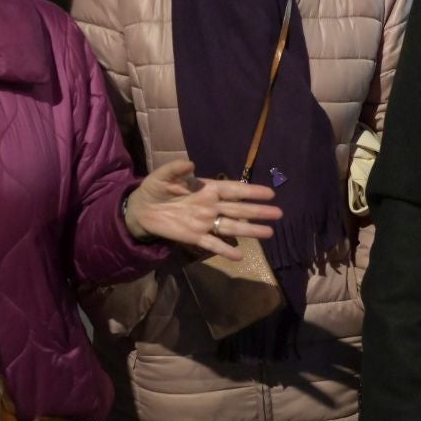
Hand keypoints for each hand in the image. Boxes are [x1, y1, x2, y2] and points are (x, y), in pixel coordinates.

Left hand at [123, 159, 280, 256]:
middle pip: (239, 209)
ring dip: (250, 230)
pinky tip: (239, 255)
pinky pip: (212, 244)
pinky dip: (224, 250)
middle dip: (258, 211)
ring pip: (231, 227)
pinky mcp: (194, 237)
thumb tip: (191, 164)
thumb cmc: (155, 189)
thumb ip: (176, 169)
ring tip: (269, 233)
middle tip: (279, 214)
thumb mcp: (163, 175)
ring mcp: (204, 223)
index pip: (233, 189)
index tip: (270, 193)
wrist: (140, 210)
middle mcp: (211, 206)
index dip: (251, 191)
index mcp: (206, 188)